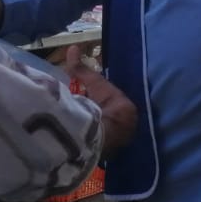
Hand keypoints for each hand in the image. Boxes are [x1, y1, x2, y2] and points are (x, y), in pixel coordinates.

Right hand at [63, 46, 136, 160]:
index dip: (101, 99)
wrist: (103, 134)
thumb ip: (82, 69)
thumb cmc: (102, 105)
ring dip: (94, 128)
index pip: (115, 102)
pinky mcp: (107, 153)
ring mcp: (118, 141)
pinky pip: (97, 143)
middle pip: (110, 118)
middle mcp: (127, 126)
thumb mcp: (93, 83)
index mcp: (127, 108)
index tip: (89, 98)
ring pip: (105, 131)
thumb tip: (73, 48)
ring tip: (78, 125)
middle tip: (82, 111)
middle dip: (99, 115)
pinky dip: (89, 140)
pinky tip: (78, 138)